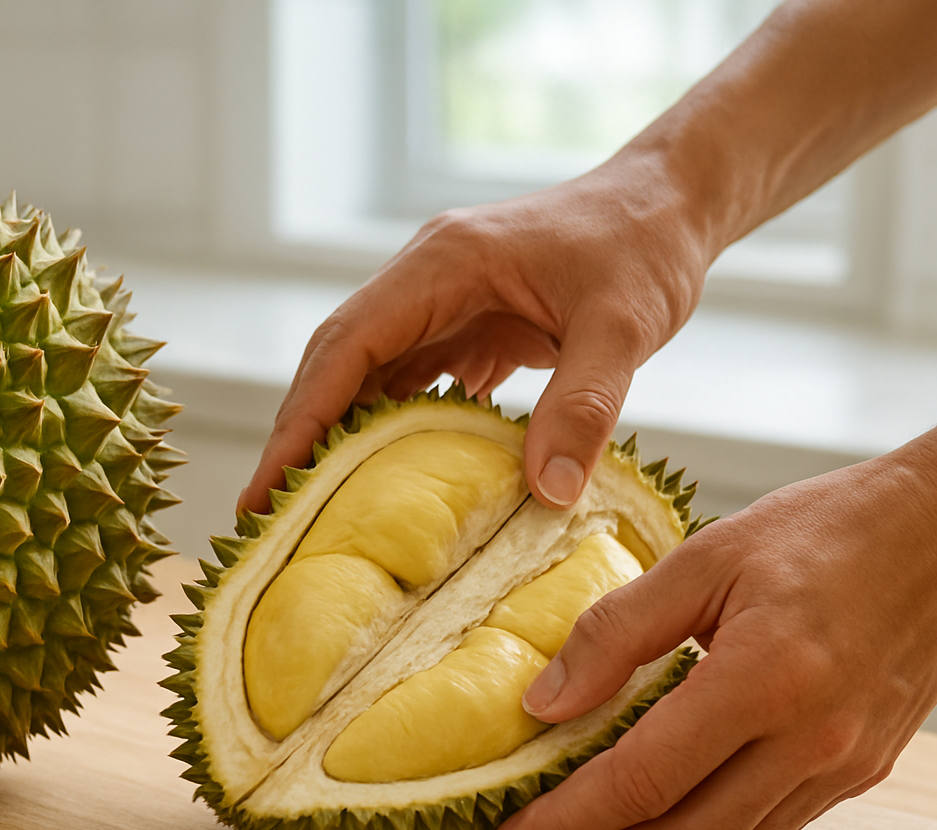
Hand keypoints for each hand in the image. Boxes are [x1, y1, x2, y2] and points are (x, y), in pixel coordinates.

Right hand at [238, 156, 711, 513]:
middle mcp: (426, 280)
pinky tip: (380, 486)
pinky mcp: (465, 328)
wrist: (670, 206)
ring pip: (367, 378)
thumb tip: (546, 495)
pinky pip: (409, 386)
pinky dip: (389, 434)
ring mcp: (442, 304)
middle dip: (301, 437)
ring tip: (309, 514)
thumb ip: (585, 406)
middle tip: (266, 516)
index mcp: (444, 264)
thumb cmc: (646, 248)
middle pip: (339, 363)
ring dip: (339, 440)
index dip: (303, 417)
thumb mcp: (626, 326)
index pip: (348, 344)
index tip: (270, 483)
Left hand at [488, 432, 936, 829]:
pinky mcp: (861, 770)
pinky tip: (662, 814)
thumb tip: (545, 700)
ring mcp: (844, 765)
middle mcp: (811, 741)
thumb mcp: (706, 556)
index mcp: (765, 680)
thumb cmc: (835, 529)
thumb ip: (617, 631)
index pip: (641, 781)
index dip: (566, 824)